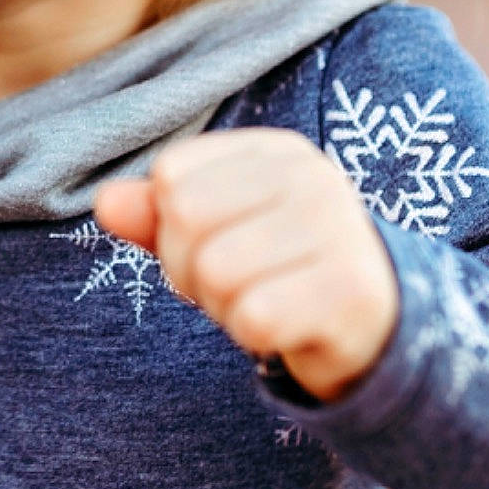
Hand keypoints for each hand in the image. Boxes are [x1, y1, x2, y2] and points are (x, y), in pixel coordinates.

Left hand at [93, 128, 399, 404]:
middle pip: (185, 219)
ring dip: (225, 307)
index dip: (172, 227)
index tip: (221, 246)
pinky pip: (253, 318)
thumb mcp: (220, 233)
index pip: (171, 176)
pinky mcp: (350, 290)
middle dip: (192, 271)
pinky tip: (289, 328)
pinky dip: (256, 337)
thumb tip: (106, 203)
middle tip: (240, 285)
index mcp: (276, 152)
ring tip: (266, 301)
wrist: (383, 329)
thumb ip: (159, 214)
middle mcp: (312, 178)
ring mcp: (338, 230)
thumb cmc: (284, 273)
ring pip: (215, 272)